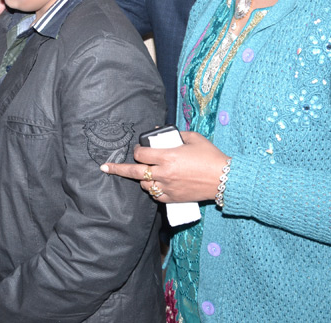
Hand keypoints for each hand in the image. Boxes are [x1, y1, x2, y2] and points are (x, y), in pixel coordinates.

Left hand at [100, 132, 228, 202]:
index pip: (141, 154)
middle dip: (117, 169)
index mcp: (168, 156)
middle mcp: (164, 173)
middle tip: (105, 167)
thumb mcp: (193, 138)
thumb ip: (176, 135)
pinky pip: (155, 196)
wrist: (225, 179)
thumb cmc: (210, 156)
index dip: (137, 150)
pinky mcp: (173, 198)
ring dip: (142, 179)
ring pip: (144, 185)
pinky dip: (153, 190)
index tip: (138, 149)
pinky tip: (154, 186)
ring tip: (145, 174)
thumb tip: (163, 132)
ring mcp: (168, 187)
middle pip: (134, 172)